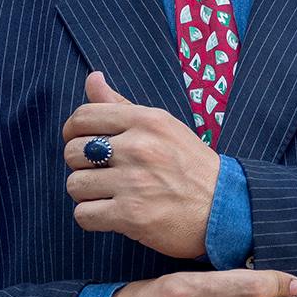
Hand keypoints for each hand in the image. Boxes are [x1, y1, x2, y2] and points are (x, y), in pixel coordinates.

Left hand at [64, 72, 222, 258]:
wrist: (224, 208)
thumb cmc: (190, 165)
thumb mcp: (162, 126)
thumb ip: (121, 104)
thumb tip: (91, 79)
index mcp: (146, 120)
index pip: (83, 116)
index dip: (72, 131)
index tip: (79, 143)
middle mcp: (138, 148)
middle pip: (72, 152)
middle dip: (80, 166)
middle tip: (101, 173)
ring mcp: (134, 183)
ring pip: (74, 185)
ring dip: (86, 194)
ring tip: (108, 194)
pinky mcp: (131, 216)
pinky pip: (83, 214)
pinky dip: (92, 217)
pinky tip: (110, 214)